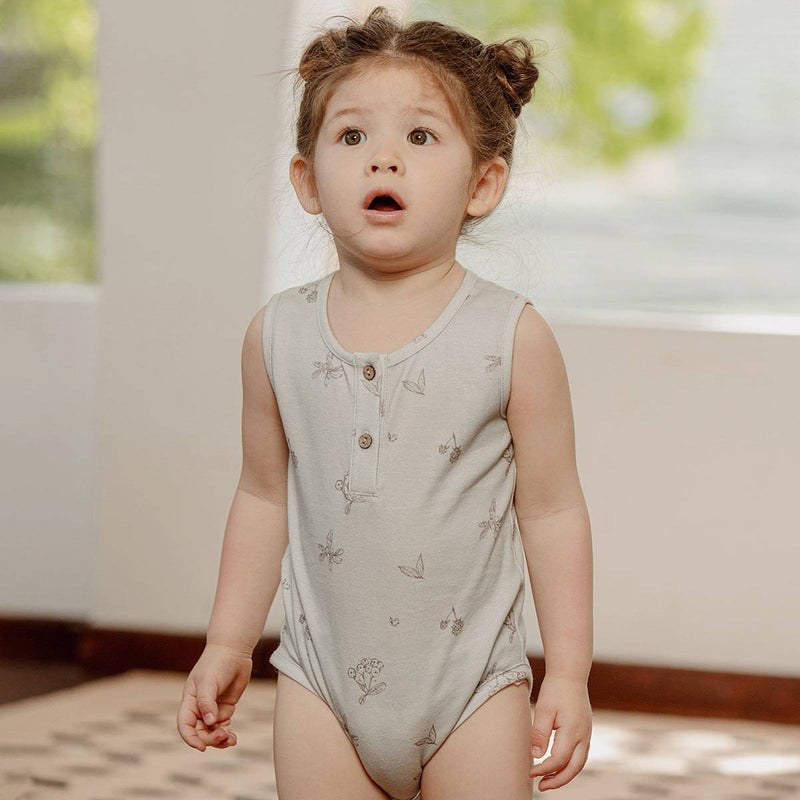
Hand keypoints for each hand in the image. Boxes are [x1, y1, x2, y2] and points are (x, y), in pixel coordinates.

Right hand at [176, 643, 253, 750]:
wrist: (234, 651)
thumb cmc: (217, 663)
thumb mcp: (208, 681)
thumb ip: (207, 702)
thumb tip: (210, 722)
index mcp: (190, 701)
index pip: (184, 725)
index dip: (190, 738)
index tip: (201, 747)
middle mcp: (199, 707)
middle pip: (199, 732)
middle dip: (210, 739)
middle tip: (223, 736)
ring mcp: (213, 708)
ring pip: (212, 732)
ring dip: (219, 740)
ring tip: (231, 740)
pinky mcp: (225, 707)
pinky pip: (223, 726)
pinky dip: (227, 734)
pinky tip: (233, 738)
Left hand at [529, 675, 591, 790]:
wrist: (570, 675)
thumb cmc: (555, 690)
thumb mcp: (543, 709)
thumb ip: (540, 733)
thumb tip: (536, 756)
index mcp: (573, 731)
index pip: (559, 760)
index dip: (545, 770)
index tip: (531, 772)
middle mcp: (584, 736)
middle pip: (574, 768)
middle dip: (558, 781)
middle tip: (542, 787)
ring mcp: (587, 734)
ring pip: (579, 764)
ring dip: (565, 775)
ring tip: (548, 780)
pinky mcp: (586, 731)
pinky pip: (581, 755)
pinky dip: (570, 765)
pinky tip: (558, 766)